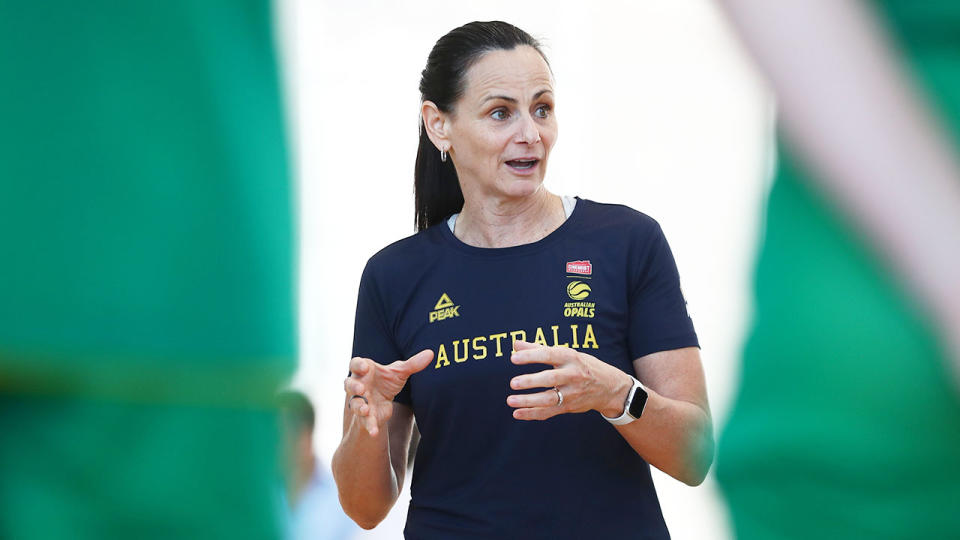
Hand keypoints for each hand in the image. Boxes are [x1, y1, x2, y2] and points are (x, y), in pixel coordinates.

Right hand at [344, 349, 433, 436]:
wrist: (383, 402)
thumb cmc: (387, 381)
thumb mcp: (400, 372)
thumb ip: (413, 364)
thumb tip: (431, 353)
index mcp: (364, 370)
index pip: (355, 364)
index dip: (358, 365)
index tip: (366, 367)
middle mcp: (359, 385)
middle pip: (349, 384)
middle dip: (353, 386)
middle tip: (361, 388)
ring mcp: (360, 401)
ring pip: (354, 403)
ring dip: (358, 406)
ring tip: (365, 409)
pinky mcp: (365, 416)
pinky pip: (364, 421)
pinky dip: (369, 426)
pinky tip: (374, 432)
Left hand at [507, 340, 631, 420]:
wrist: (610, 387)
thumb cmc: (582, 366)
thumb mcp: (566, 353)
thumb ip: (539, 349)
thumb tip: (515, 344)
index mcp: (570, 357)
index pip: (549, 355)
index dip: (531, 356)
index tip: (513, 358)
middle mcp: (573, 375)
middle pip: (550, 379)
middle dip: (531, 381)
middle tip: (513, 383)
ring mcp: (572, 393)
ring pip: (549, 399)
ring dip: (529, 401)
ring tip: (511, 400)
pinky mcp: (569, 406)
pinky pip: (549, 412)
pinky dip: (532, 414)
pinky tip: (517, 413)